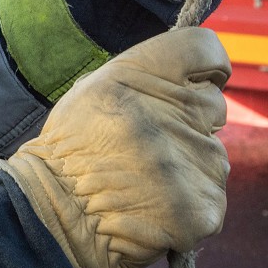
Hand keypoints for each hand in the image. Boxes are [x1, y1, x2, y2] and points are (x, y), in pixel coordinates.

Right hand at [0, 28, 230, 267]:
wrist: (54, 219)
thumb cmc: (72, 152)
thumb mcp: (93, 91)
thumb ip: (145, 75)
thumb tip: (194, 76)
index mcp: (137, 75)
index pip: (203, 48)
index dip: (208, 67)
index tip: (200, 82)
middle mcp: (170, 112)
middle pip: (213, 105)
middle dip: (190, 123)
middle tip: (149, 148)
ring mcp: (191, 160)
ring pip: (213, 156)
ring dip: (189, 168)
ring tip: (144, 183)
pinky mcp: (203, 204)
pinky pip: (210, 197)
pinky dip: (188, 206)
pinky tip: (153, 209)